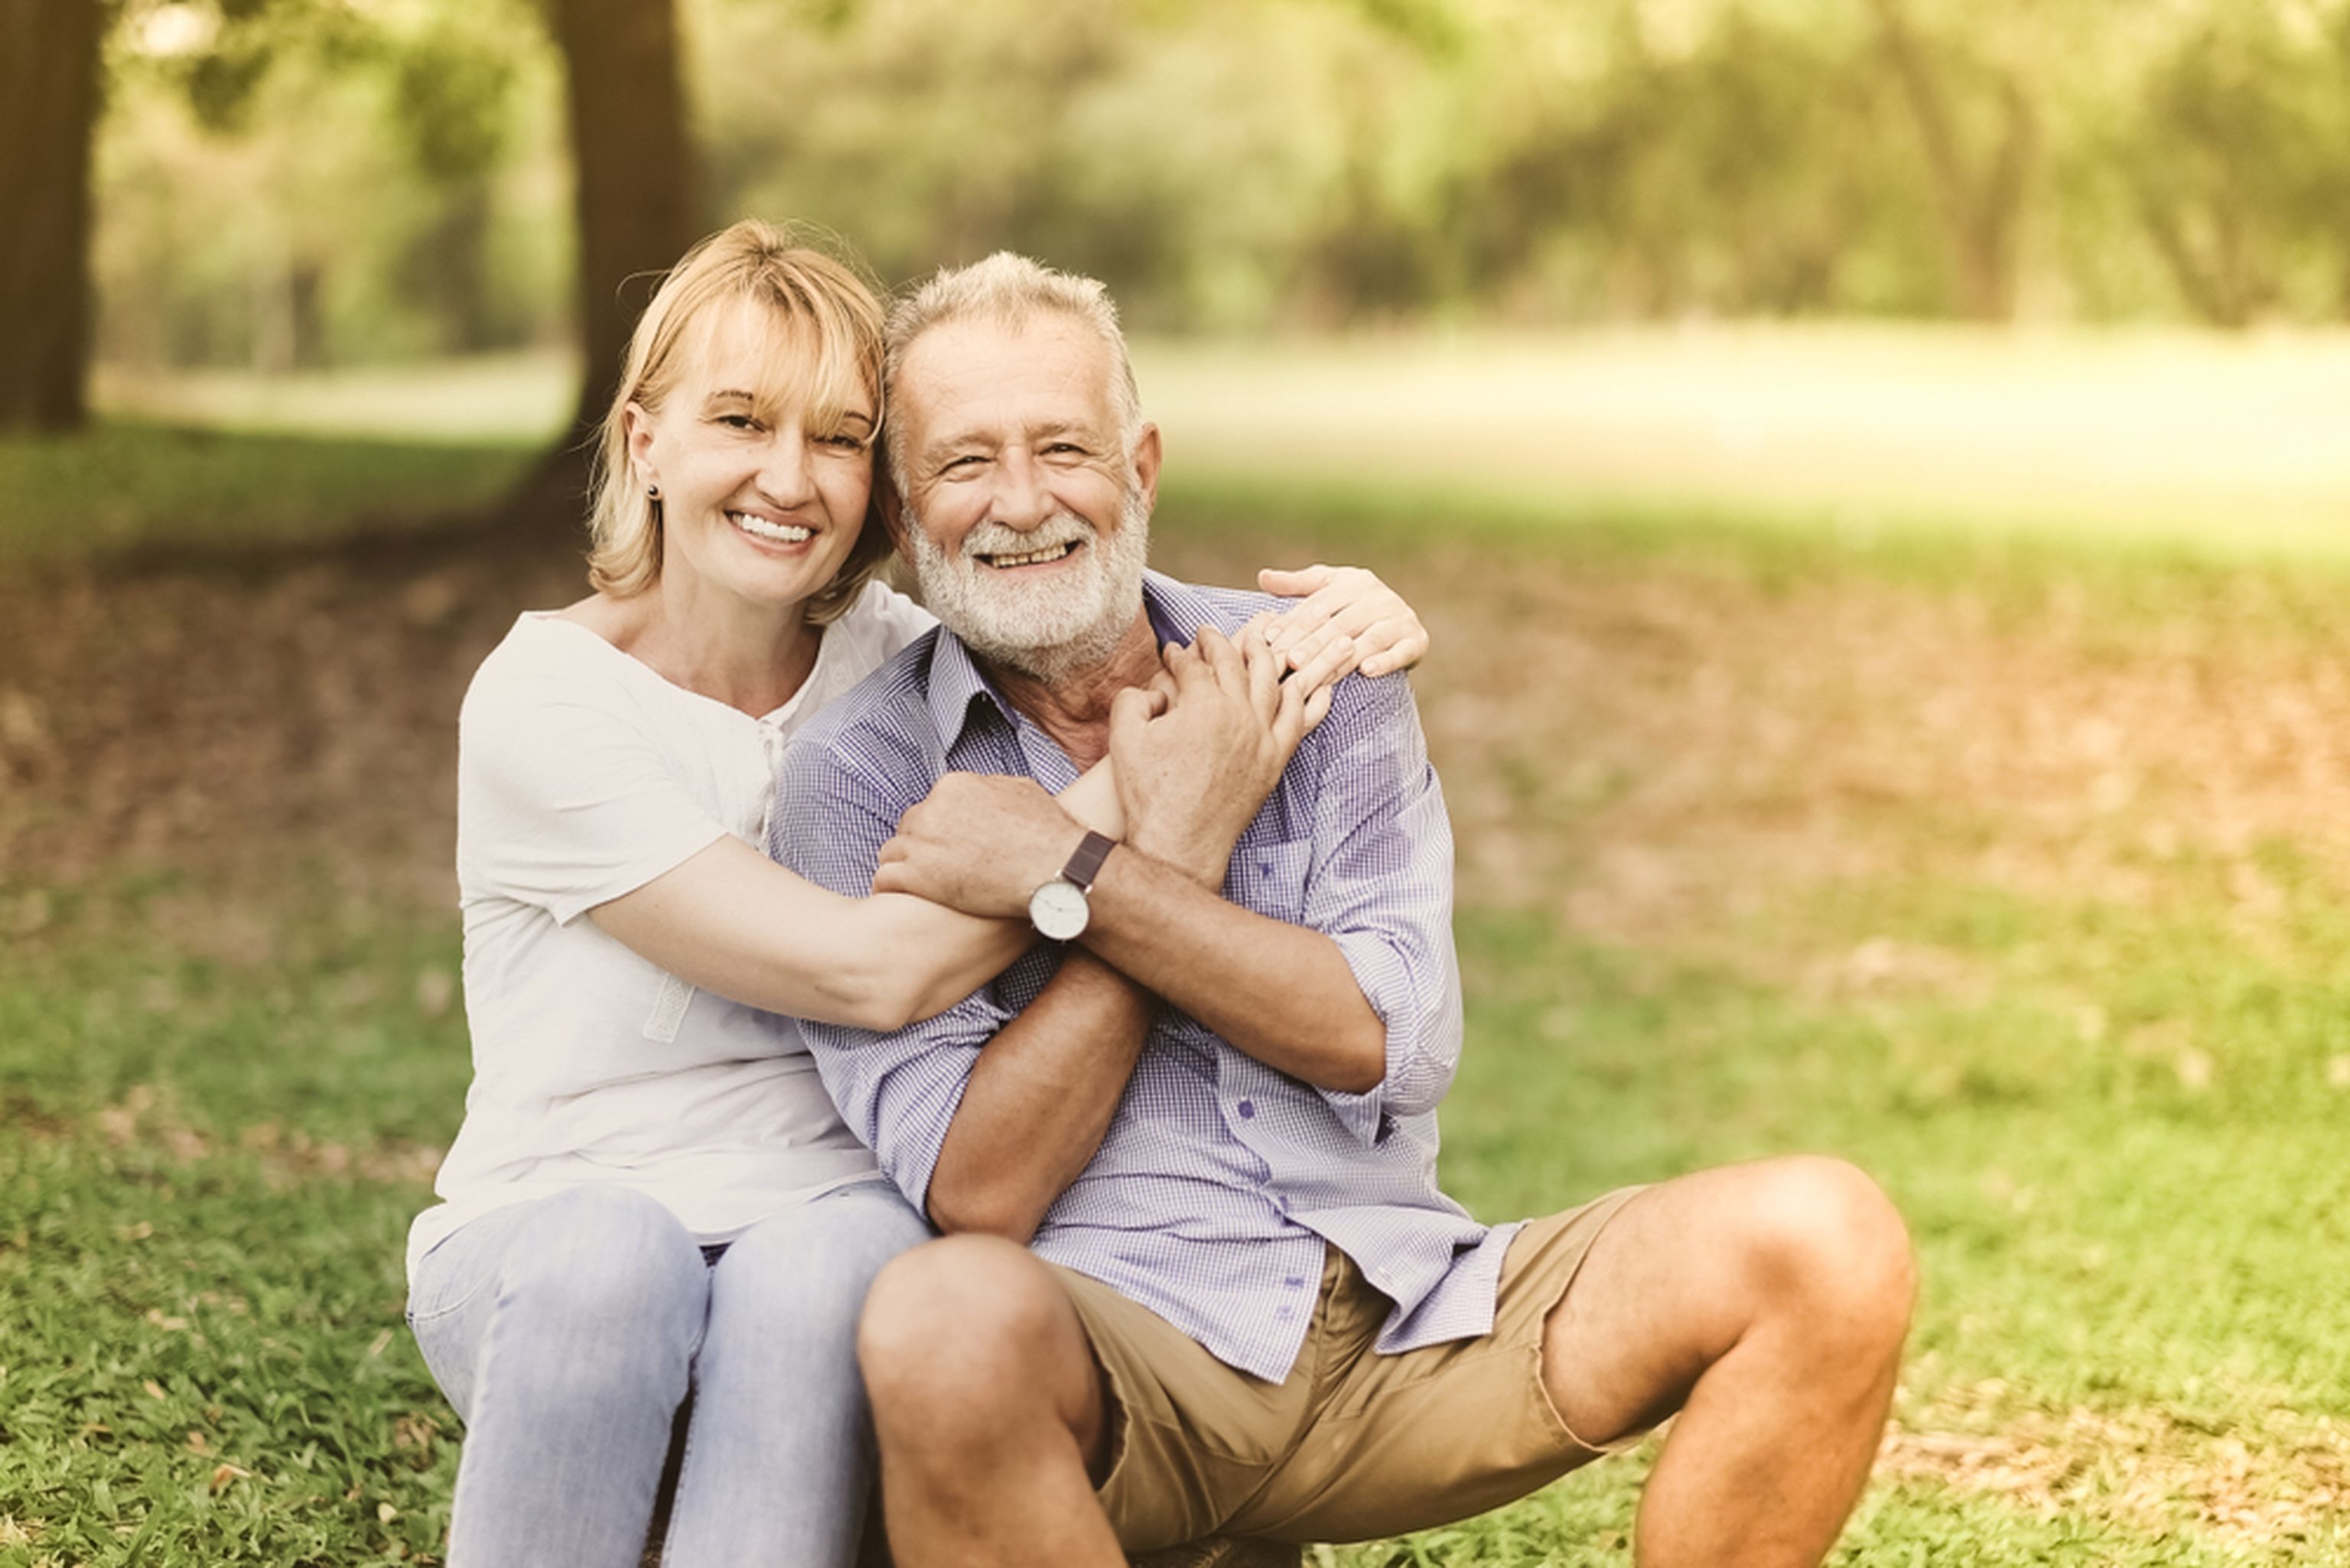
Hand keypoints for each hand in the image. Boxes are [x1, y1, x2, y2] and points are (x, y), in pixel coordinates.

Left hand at [873, 773, 1086, 918]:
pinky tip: (898, 896)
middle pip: (909, 826)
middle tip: (934, 867)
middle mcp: (932, 810)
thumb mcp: (1023, 791)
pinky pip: (885, 878)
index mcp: (954, 786)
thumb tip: (987, 789)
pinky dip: (889, 888)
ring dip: (903, 866)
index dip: (939, 827)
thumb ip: (994, 788)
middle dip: (920, 845)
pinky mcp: (918, 876)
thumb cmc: (1049, 833)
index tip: (948, 845)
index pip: (932, 804)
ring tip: (913, 884)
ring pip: (892, 851)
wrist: (1055, 868)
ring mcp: (922, 843)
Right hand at [1109, 625, 1321, 887]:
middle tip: (1209, 633)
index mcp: (1203, 704)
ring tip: (1260, 642)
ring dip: (1265, 656)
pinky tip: (1308, 685)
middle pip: (1235, 664)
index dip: (1179, 655)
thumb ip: (1132, 699)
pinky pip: (1298, 721)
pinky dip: (1306, 699)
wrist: (1179, 843)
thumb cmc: (1149, 793)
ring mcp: (1262, 738)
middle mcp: (1239, 714)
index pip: (1194, 665)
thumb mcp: (1124, 738)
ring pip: (1272, 683)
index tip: (1172, 651)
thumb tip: (1149, 688)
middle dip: (1219, 643)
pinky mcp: (1274, 762)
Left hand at [1257, 563, 1429, 681]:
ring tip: (1319, 674)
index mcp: (1353, 582)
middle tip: (1291, 662)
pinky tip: (1367, 671)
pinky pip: (1401, 652)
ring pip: (1367, 640)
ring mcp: (1399, 618)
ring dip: (1342, 658)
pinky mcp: (1416, 639)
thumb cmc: (1355, 606)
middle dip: (1313, 644)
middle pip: (1339, 624)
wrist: (1402, 621)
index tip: (1270, 639)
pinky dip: (1385, 661)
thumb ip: (1297, 585)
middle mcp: (1378, 597)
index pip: (1318, 605)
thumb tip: (1262, 576)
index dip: (1293, 623)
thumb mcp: (1329, 589)